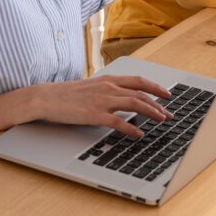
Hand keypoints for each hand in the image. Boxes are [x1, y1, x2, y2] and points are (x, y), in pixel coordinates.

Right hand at [37, 75, 173, 137]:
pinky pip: (118, 122)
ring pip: (135, 104)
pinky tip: (139, 135)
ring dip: (152, 112)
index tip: (167, 94)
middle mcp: (109, 87)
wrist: (46, 98)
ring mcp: (102, 100)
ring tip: (162, 120)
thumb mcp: (92, 86)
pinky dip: (131, 129)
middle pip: (141, 93)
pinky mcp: (94, 115)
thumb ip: (108, 90)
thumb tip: (123, 97)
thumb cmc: (67, 94)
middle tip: (169, 113)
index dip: (156, 87)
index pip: (139, 81)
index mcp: (109, 80)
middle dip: (159, 103)